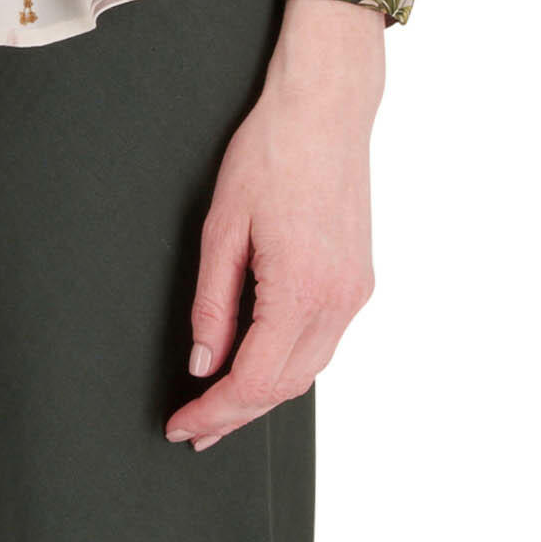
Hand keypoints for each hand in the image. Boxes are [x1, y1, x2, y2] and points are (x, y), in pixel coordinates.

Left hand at [167, 0, 384, 449]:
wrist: (326, 109)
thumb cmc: (271, 153)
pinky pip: (321, 343)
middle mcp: (338, 299)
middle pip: (284, 387)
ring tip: (218, 410)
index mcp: (302, 289)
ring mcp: (355, 292)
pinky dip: (286, 366)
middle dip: (235, 416)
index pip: (253, 380)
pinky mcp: (359, 281)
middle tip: (193, 431)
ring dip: (262, 396)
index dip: (214, 411)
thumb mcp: (221, 228)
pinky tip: (257, 369)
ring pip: (307, 371)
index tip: (181, 425)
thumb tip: (203, 364)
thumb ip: (212, 305)